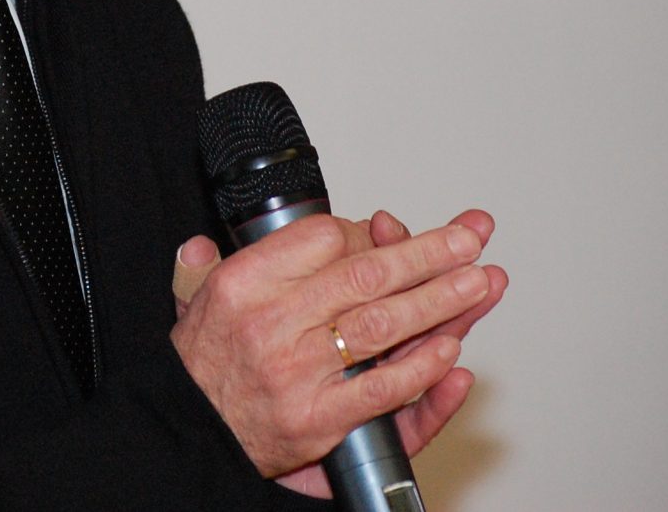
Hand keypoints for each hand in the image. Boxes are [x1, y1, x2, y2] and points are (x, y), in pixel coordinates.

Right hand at [169, 210, 503, 486]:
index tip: (389, 233)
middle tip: (466, 240)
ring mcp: (298, 372)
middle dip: (426, 253)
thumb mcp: (193, 298)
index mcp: (244, 282)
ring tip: (477, 282)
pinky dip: (419, 368)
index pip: (323, 238)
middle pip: (365, 275)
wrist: (190, 434)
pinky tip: (449, 348)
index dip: (367, 234)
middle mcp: (272, 322)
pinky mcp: (319, 418)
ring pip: (382, 325)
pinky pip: (382, 389)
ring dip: (438, 301)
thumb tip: (209, 240)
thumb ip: (205, 263)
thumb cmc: (201, 367)